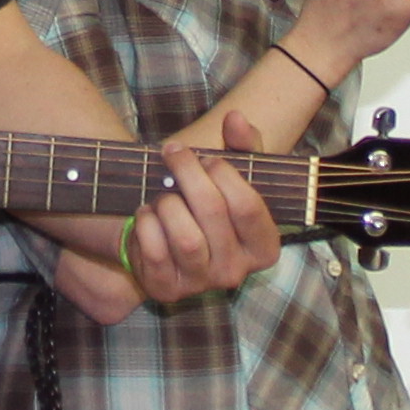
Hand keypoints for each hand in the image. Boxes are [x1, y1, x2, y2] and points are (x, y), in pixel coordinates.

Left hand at [61, 143, 271, 321]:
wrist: (169, 239)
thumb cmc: (210, 204)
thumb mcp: (236, 175)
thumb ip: (243, 146)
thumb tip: (236, 119)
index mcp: (264, 247)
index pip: (248, 206)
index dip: (224, 174)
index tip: (208, 158)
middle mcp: (236, 272)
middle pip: (213, 214)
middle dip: (188, 174)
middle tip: (174, 153)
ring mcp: (201, 285)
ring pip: (185, 237)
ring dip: (168, 203)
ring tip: (164, 193)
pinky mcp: (166, 290)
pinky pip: (154, 251)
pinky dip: (146, 224)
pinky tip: (147, 213)